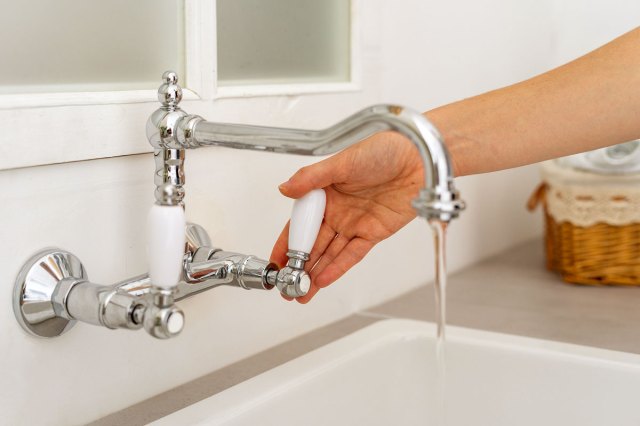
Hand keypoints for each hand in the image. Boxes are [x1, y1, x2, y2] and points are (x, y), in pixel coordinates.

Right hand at [270, 131, 423, 302]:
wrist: (419, 157)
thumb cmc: (385, 150)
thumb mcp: (342, 161)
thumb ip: (311, 177)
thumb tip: (284, 188)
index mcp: (325, 193)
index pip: (300, 224)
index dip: (287, 244)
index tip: (276, 262)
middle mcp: (338, 210)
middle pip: (314, 244)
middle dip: (299, 266)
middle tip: (286, 286)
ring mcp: (355, 223)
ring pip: (330, 254)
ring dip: (315, 273)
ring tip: (301, 292)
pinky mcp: (374, 233)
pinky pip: (352, 254)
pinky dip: (337, 268)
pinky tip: (322, 280)